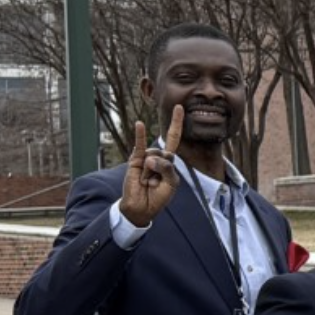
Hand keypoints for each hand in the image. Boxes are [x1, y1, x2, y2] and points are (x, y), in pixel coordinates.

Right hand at [117, 104, 182, 223]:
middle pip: (167, 153)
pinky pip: (139, 146)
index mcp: (169, 162)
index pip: (174, 139)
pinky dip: (140, 135)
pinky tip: (140, 124)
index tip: (179, 107)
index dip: (176, 124)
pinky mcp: (135, 160)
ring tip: (147, 183)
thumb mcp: (170, 184)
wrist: (142, 207)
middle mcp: (158, 157)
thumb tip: (150, 158)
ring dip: (151, 172)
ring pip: (154, 156)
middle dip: (162, 168)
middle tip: (155, 182)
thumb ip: (167, 169)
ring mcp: (146, 157)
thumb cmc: (158, 197)